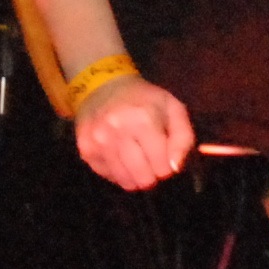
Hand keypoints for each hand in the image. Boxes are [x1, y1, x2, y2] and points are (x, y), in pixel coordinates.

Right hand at [76, 72, 194, 190]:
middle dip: (152, 175)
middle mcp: (117, 131)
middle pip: (143, 179)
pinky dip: (118, 172)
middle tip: (151, 161)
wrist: (103, 86)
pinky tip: (120, 156)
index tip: (165, 158)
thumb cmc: (144, 99)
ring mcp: (98, 141)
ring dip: (135, 176)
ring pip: (125, 182)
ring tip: (137, 159)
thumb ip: (183, 139)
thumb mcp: (174, 109)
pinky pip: (109, 177)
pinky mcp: (85, 149)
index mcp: (143, 119)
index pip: (162, 167)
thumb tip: (174, 168)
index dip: (168, 167)